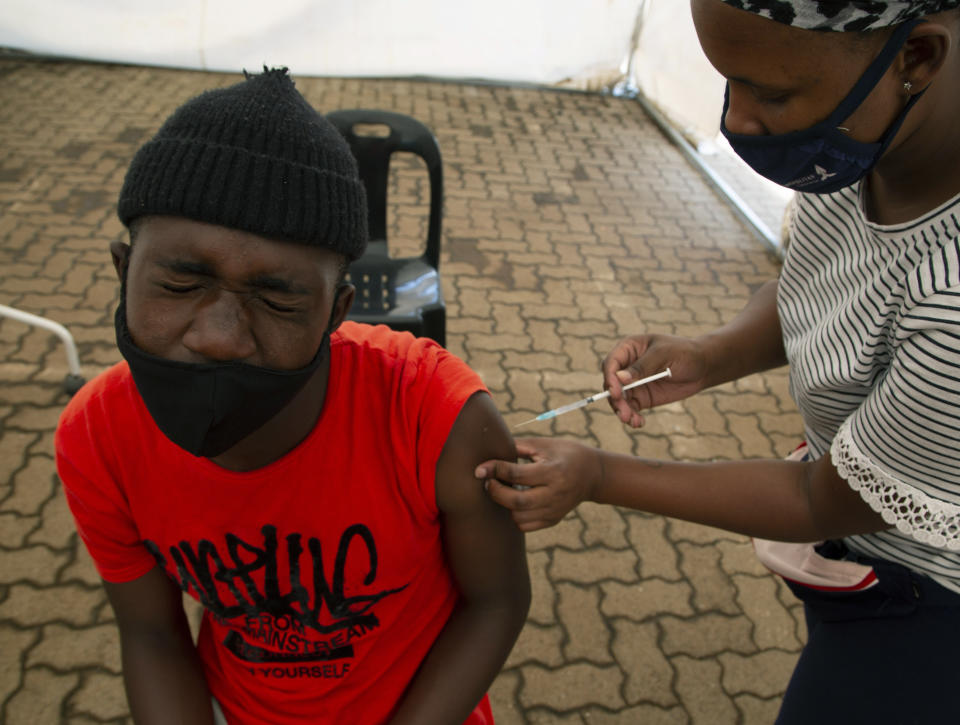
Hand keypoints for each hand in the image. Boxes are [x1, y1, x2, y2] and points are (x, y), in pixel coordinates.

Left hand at [475, 438, 602, 531]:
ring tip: (503, 490)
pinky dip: (514, 515)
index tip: (479, 469)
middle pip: (516, 501)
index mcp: (553, 471)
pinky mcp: (553, 520)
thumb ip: (517, 446)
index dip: (494, 470)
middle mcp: (555, 494)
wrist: (593, 474)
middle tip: (488, 481)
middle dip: (495, 492)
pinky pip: (525, 525)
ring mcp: (555, 510)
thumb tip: (489, 449)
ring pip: (518, 517)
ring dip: (504, 504)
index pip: (517, 474)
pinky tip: (515, 501)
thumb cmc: (565, 454)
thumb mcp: (544, 444)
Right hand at [602, 334, 708, 426]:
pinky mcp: (642, 397)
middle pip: (611, 384)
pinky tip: (639, 422)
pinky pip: (631, 408)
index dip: (610, 378)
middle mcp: (627, 367)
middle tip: (623, 413)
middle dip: (615, 399)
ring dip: (622, 411)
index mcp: (628, 349)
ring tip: (631, 421)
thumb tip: (620, 378)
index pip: (611, 363)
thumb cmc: (683, 352)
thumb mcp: (663, 355)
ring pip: (619, 399)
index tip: (616, 393)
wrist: (702, 367)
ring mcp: (633, 383)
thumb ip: (642, 366)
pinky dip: (632, 416)